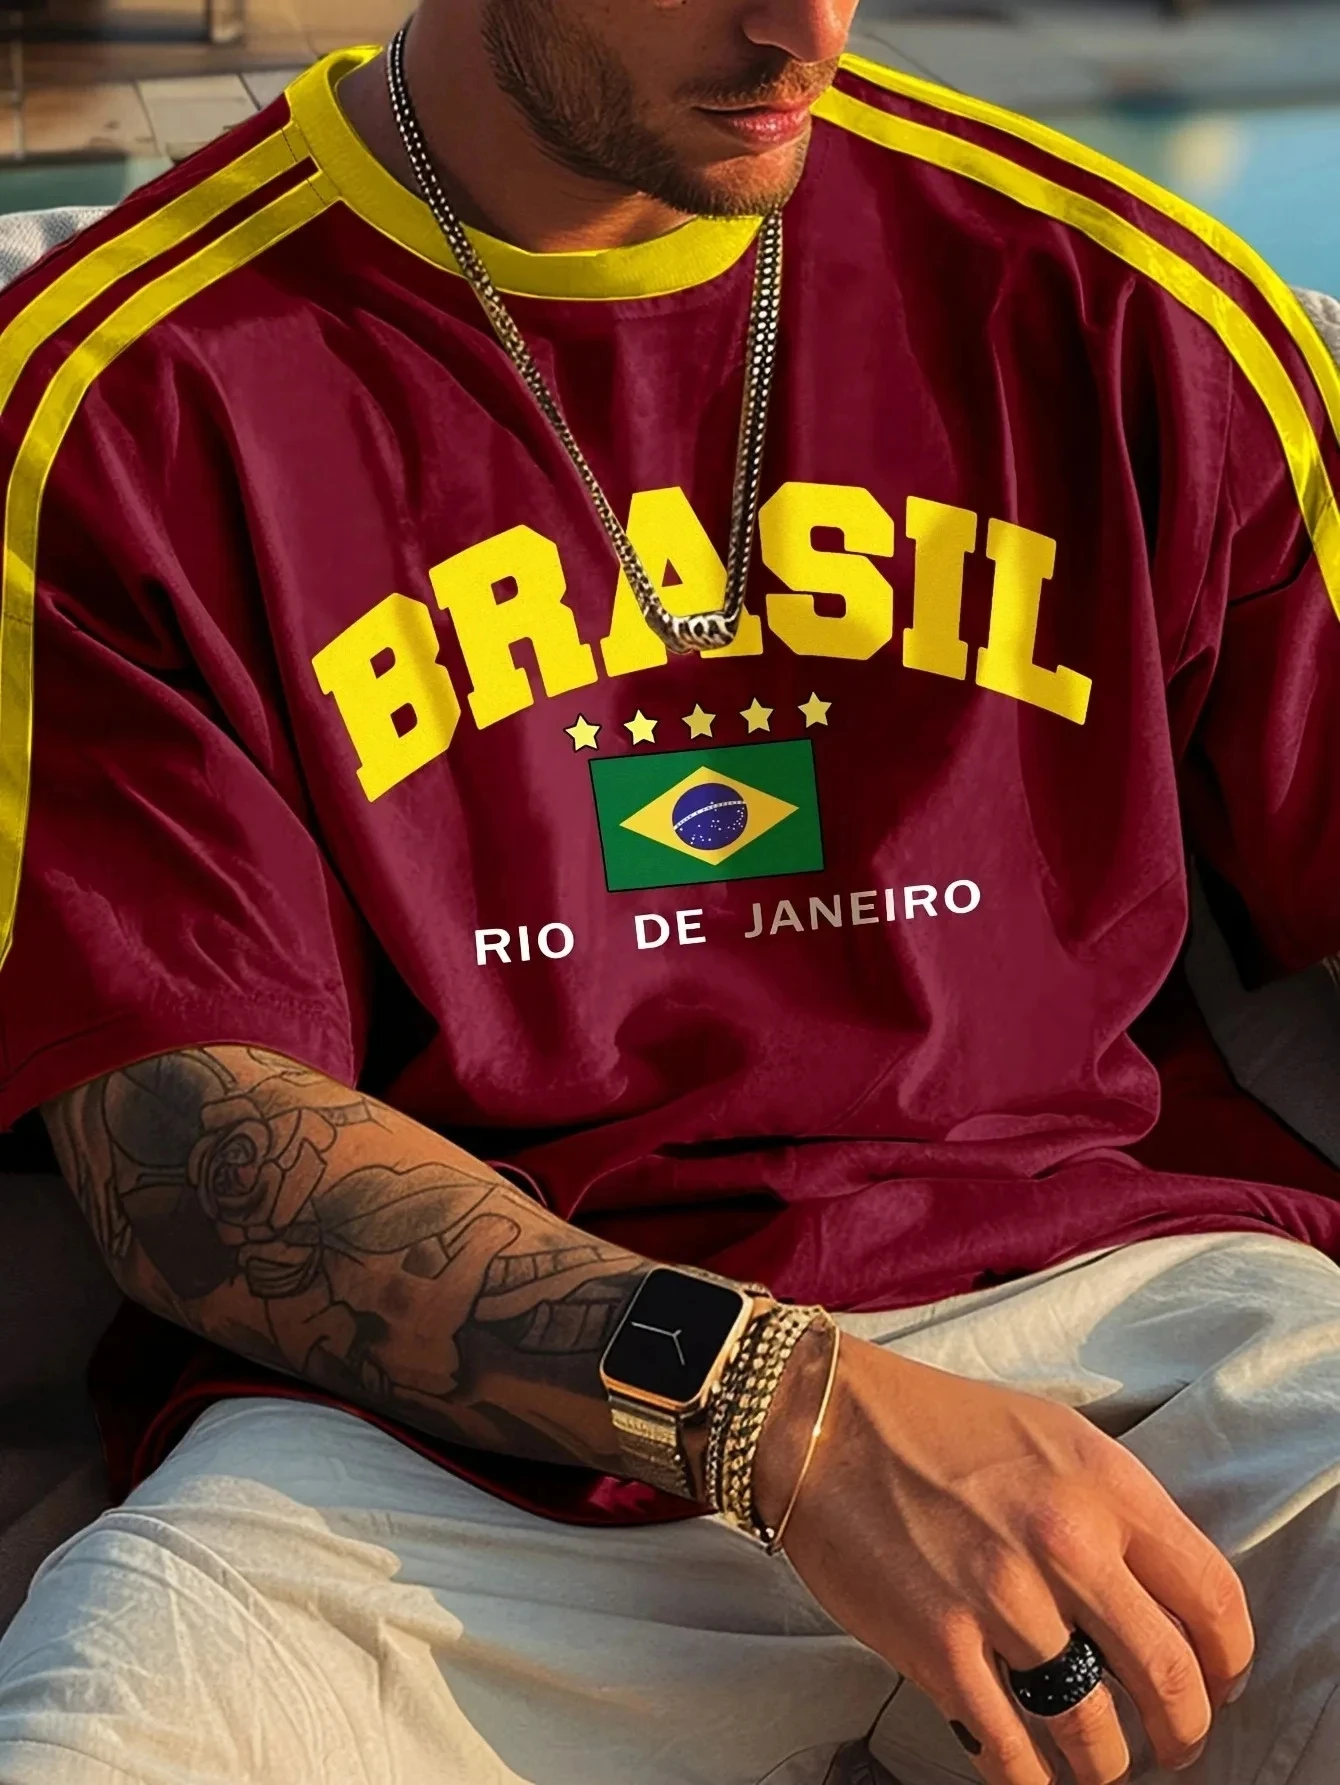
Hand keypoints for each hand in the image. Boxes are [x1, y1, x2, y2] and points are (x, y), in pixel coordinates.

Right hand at [753, 1334, 1253, 1784]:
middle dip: (1183, 1731)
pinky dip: (1030, 1779)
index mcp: (1103, 1482)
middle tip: (1174, 1745)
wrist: (826, 1422)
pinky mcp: (939, 1645)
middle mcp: (1064, 1540)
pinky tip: (1032, 1772)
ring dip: (1106, 1764)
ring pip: (1093, 1732)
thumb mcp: (1051, 1435)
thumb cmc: (937, 1424)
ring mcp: (1001, 1597)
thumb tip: (1163, 1594)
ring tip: (1099, 1761)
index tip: (1219, 1683)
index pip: (1212, 1596)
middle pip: (1168, 1676)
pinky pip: (1010, 1751)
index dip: (1228, 1660)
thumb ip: (1112, 1506)